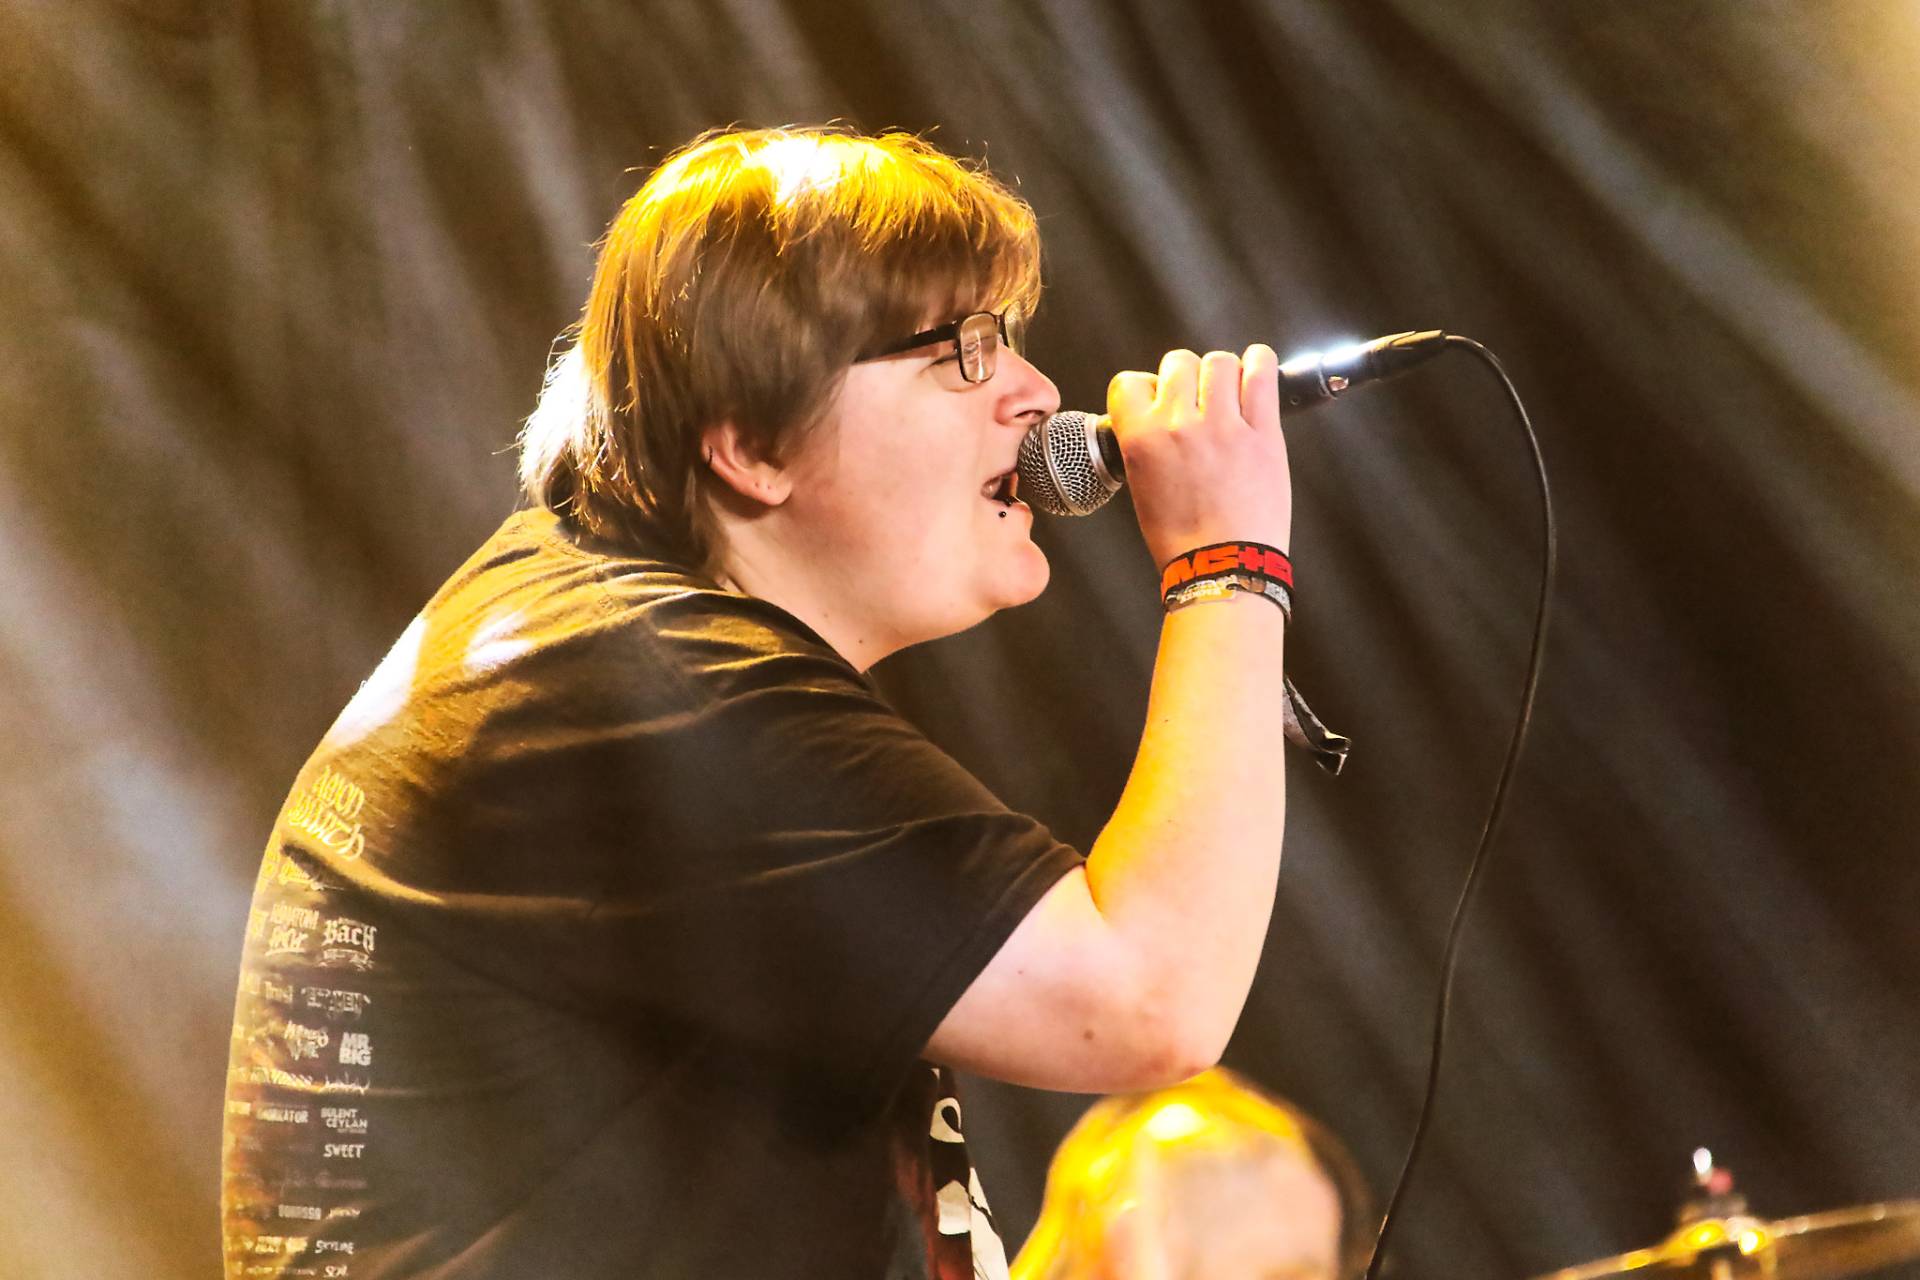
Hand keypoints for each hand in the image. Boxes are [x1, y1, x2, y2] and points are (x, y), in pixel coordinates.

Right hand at [1106, 345, 1292, 569]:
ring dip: (1222, 373)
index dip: (1145, 389)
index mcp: (1140, 440)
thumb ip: (1146, 443)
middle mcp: (1178, 426)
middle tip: (1196, 402)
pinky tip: (1256, 373)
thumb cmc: (1182, 539)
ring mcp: (1223, 427)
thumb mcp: (1142, 486)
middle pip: (1178, 362)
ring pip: (1219, 361)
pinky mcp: (1263, 434)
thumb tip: (1160, 412)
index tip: (1157, 401)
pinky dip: (1260, 363)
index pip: (1129, 382)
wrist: (1223, 568)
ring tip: (1227, 395)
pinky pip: (1262, 373)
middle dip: (1185, 378)